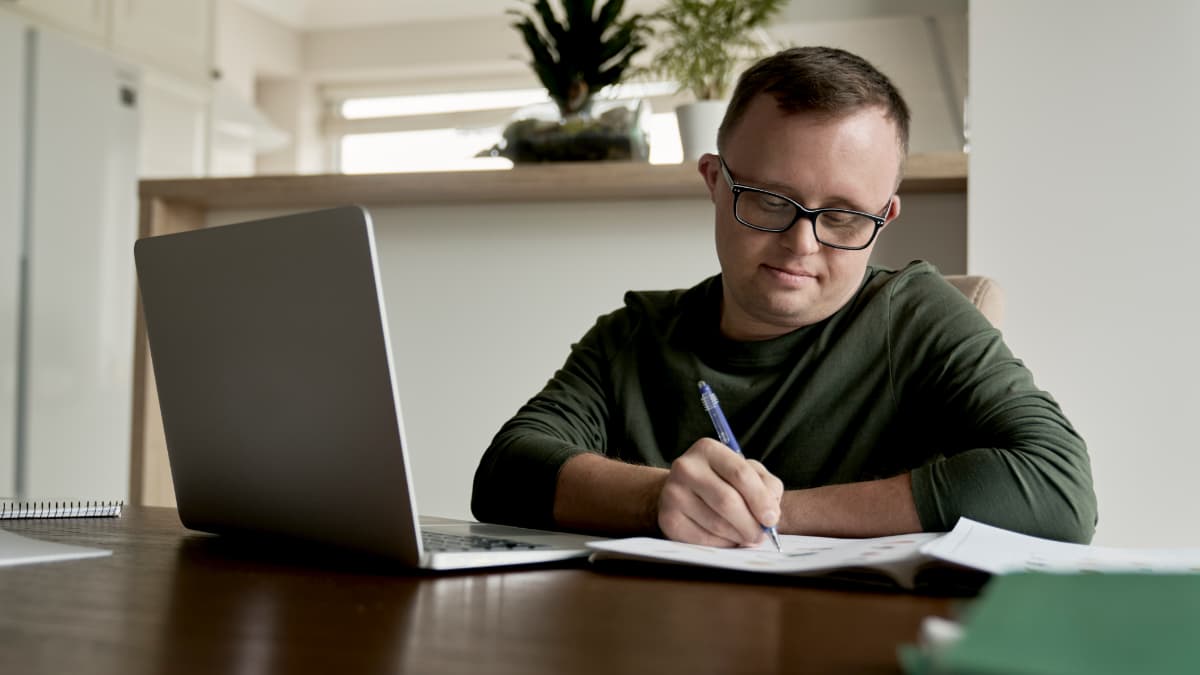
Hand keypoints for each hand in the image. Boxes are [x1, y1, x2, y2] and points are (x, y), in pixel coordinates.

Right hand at [657, 438, 783, 546]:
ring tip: (745, 535)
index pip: (740, 474)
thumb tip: (770, 515)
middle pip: (727, 501)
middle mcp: (685, 468)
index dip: (761, 499)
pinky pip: (703, 539)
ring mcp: (672, 493)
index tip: (772, 518)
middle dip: (751, 524)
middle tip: (761, 535)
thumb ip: (767, 487)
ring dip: (738, 536)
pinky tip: (727, 538)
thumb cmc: (725, 481)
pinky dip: (722, 544)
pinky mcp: (667, 519)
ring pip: (716, 524)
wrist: (686, 491)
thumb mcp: (748, 473)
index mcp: (708, 449)